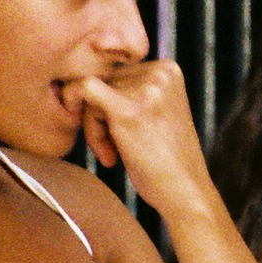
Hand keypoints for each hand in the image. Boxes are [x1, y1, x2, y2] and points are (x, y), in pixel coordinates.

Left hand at [62, 57, 217, 223]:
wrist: (186, 193)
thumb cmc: (165, 162)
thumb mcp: (153, 114)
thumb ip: (128, 92)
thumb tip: (76, 79)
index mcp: (168, 69)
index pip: (118, 72)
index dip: (110, 104)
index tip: (119, 137)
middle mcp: (161, 71)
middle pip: (104, 79)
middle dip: (99, 115)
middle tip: (113, 152)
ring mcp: (146, 88)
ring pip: (91, 90)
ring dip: (93, 126)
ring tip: (113, 156)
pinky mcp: (128, 110)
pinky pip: (83, 89)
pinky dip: (75, 107)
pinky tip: (98, 146)